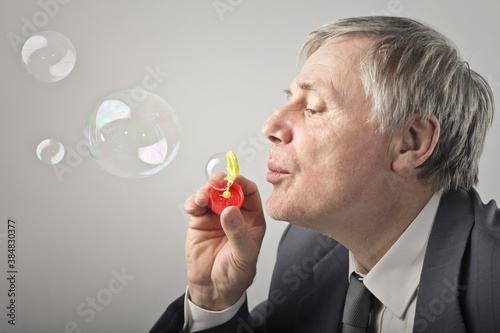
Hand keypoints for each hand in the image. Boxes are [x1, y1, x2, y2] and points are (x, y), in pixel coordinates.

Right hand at [184, 176, 265, 310]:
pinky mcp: (200, 221)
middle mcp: (235, 214)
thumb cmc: (235, 274)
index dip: (241, 183)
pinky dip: (193, 201)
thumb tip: (230, 210)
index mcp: (252, 219)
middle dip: (221, 182)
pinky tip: (193, 207)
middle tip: (215, 185)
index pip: (249, 192)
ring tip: (201, 200)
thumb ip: (238, 232)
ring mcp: (216, 216)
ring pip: (211, 193)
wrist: (213, 289)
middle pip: (228, 188)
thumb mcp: (243, 255)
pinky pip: (196, 204)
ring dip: (205, 191)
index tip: (232, 181)